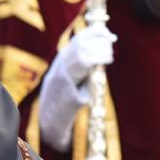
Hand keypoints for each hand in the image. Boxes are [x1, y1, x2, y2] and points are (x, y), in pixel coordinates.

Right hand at [38, 24, 115, 151]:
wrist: (48, 125)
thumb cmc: (63, 101)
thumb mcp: (70, 78)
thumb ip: (81, 65)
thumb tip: (103, 48)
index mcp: (60, 64)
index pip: (77, 40)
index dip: (94, 33)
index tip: (109, 34)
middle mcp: (58, 70)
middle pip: (80, 46)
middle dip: (99, 44)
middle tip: (110, 49)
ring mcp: (62, 84)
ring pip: (81, 58)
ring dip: (98, 54)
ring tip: (107, 58)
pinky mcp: (69, 99)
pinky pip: (82, 80)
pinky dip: (93, 70)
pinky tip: (101, 68)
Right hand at [60, 23, 115, 84]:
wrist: (63, 70)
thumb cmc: (76, 56)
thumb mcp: (80, 43)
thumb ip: (95, 38)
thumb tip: (114, 37)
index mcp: (79, 36)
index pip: (98, 29)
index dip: (106, 33)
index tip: (111, 38)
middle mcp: (80, 43)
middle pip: (104, 41)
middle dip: (108, 45)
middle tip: (108, 50)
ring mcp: (82, 52)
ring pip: (105, 49)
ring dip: (109, 53)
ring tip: (108, 55)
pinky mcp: (85, 62)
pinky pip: (103, 58)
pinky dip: (108, 59)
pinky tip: (108, 60)